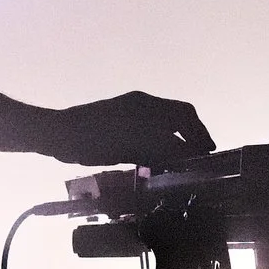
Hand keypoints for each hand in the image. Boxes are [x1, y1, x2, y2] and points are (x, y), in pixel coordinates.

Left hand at [33, 91, 213, 167]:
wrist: (59, 135)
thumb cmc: (95, 138)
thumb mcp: (134, 145)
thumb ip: (163, 148)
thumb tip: (189, 155)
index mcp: (148, 104)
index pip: (185, 114)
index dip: (200, 133)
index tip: (209, 152)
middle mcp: (141, 106)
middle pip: (176, 118)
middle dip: (191, 137)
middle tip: (199, 159)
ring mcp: (128, 114)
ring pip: (162, 126)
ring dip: (175, 142)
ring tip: (181, 163)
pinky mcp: (118, 126)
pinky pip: (147, 133)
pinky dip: (158, 145)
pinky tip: (156, 161)